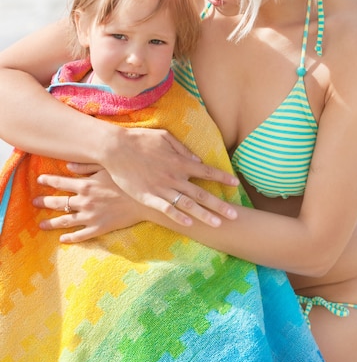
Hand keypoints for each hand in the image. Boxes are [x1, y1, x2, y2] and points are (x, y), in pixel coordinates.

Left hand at [34, 169, 144, 242]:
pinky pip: (80, 235)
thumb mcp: (107, 168)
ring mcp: (90, 216)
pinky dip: (70, 238)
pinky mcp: (99, 228)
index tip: (39, 180)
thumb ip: (87, 165)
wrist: (145, 201)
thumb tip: (68, 164)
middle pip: (58, 203)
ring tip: (41, 226)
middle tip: (34, 203)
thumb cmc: (128, 181)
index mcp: (85, 185)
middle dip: (44, 203)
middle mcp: (84, 202)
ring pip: (65, 221)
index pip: (60, 183)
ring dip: (51, 223)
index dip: (48, 181)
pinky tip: (63, 239)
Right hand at [83, 127, 238, 226]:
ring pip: (187, 204)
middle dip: (220, 204)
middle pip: (202, 193)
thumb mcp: (164, 137)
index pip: (206, 171)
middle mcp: (175, 176)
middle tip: (235, 215)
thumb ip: (182, 149)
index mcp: (180, 162)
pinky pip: (166, 209)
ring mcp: (162, 188)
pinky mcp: (148, 197)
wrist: (116, 148)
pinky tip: (189, 225)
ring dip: (204, 215)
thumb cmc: (140, 139)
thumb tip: (197, 160)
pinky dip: (178, 217)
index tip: (236, 184)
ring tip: (218, 224)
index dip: (222, 178)